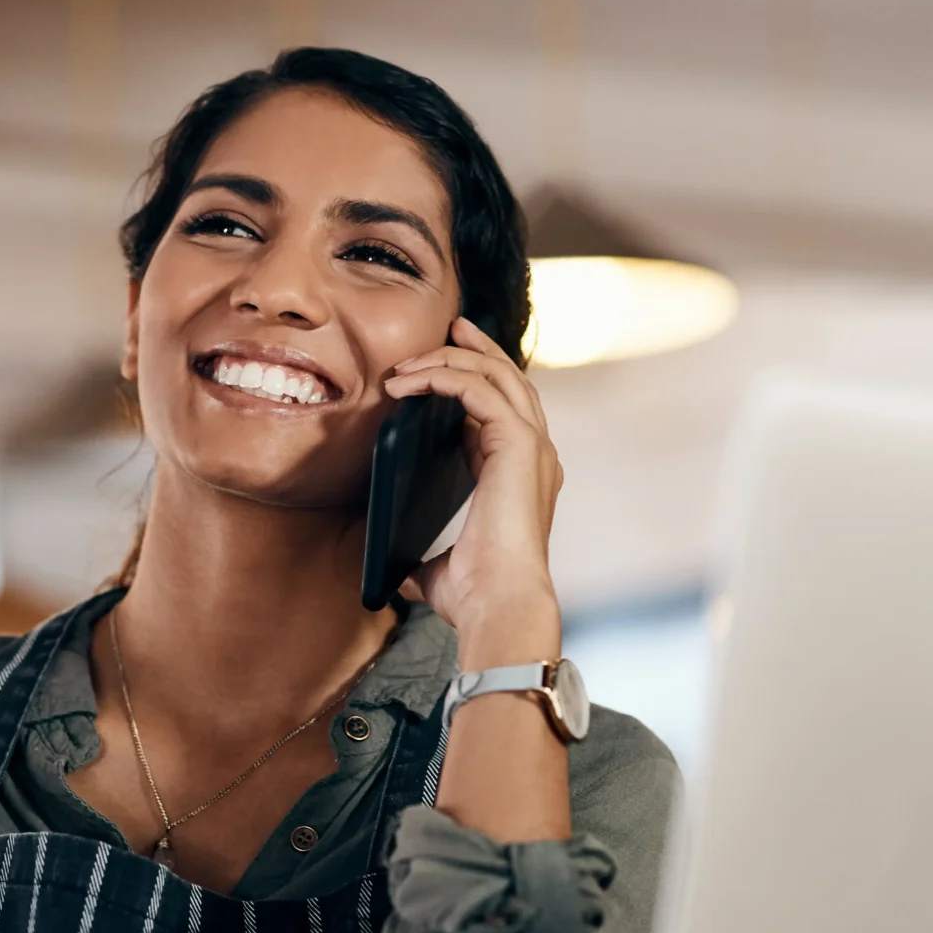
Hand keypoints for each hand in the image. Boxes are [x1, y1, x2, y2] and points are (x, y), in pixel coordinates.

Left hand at [383, 316, 564, 665]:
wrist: (497, 603)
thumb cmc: (476, 594)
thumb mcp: (439, 568)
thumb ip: (423, 559)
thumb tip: (396, 573)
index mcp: (523, 476)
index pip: (505, 409)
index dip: (476, 380)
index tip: (441, 366)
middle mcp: (536, 454)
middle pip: (510, 378)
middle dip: (476, 349)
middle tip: (446, 329)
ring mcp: (532, 446)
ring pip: (495, 374)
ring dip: (448, 360)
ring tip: (408, 363)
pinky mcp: (517, 443)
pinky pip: (479, 388)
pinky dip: (442, 377)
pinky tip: (409, 383)